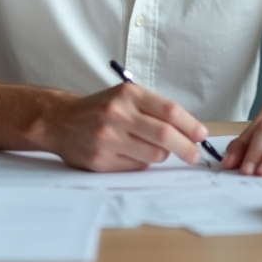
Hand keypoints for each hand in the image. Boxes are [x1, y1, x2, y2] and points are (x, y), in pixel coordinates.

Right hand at [37, 82, 207, 171]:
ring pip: (153, 154)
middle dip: (186, 147)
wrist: (60, 121)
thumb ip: (155, 110)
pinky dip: (142, 162)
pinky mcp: (100, 160)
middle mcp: (117, 114)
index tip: (201, 135)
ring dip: (162, 155)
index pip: (169, 111)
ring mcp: (107, 138)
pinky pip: (136, 166)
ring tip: (154, 149)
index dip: (190, 125)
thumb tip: (191, 131)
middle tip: (194, 154)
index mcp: (127, 94)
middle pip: (165, 135)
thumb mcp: (125, 97)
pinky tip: (132, 153)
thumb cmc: (100, 109)